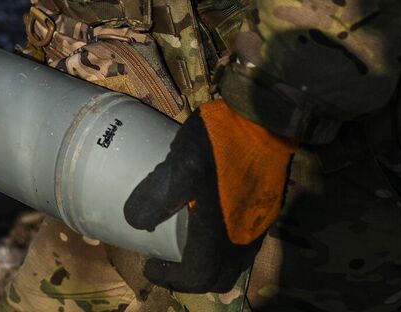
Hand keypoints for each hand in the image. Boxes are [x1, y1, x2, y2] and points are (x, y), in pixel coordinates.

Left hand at [123, 99, 295, 292]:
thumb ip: (156, 196)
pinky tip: (209, 224)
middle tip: (167, 262)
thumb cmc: (218, 144)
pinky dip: (222, 248)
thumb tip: (134, 222)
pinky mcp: (266, 210)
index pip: (196, 278)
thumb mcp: (180, 166)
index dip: (171, 279)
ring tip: (185, 246)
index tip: (151, 268)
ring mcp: (258, 226)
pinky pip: (243, 244)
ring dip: (208, 263)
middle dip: (190, 277)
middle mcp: (242, 240)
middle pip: (217, 277)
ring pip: (233, 262)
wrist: (265, 120)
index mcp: (219, 237)